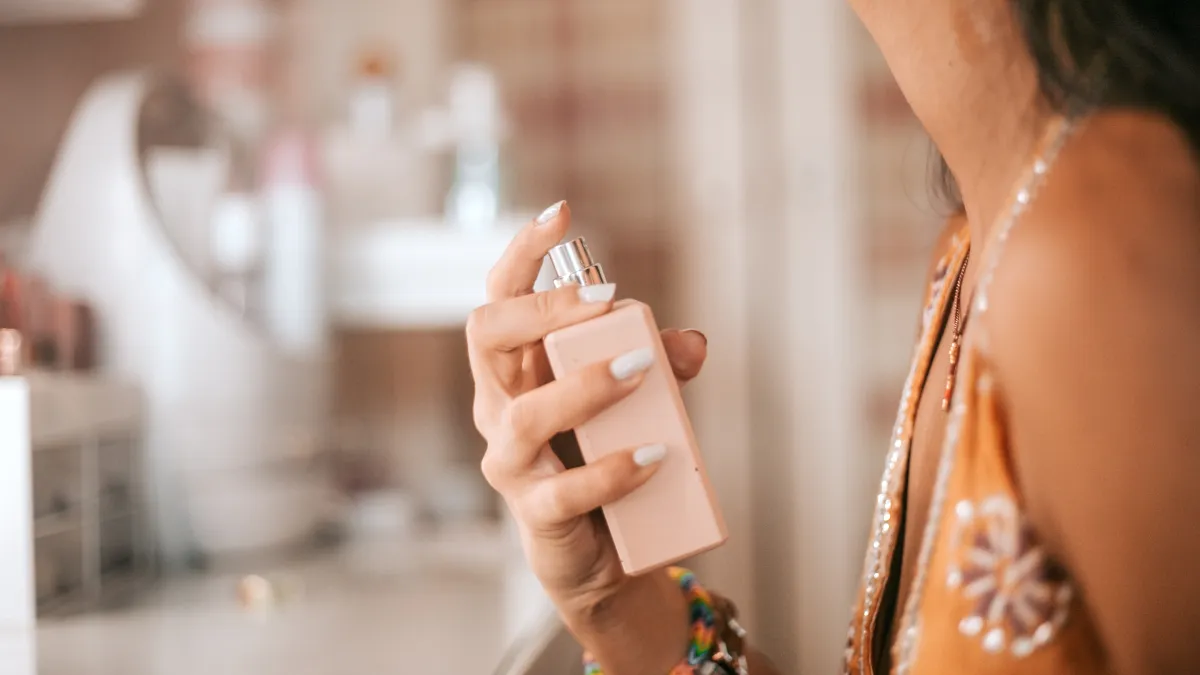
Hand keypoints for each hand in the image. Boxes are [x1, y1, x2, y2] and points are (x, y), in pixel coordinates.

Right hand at [468, 201, 707, 612]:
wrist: (601, 557)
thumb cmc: (607, 460)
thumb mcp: (638, 404)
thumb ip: (661, 368)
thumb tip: (693, 343)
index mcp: (518, 369)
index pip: (501, 299)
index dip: (523, 255)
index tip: (561, 212)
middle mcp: (499, 406)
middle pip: (486, 336)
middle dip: (541, 308)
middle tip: (604, 301)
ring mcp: (510, 462)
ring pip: (521, 414)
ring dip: (584, 385)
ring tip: (639, 370)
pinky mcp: (535, 515)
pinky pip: (563, 491)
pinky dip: (609, 469)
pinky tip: (650, 455)